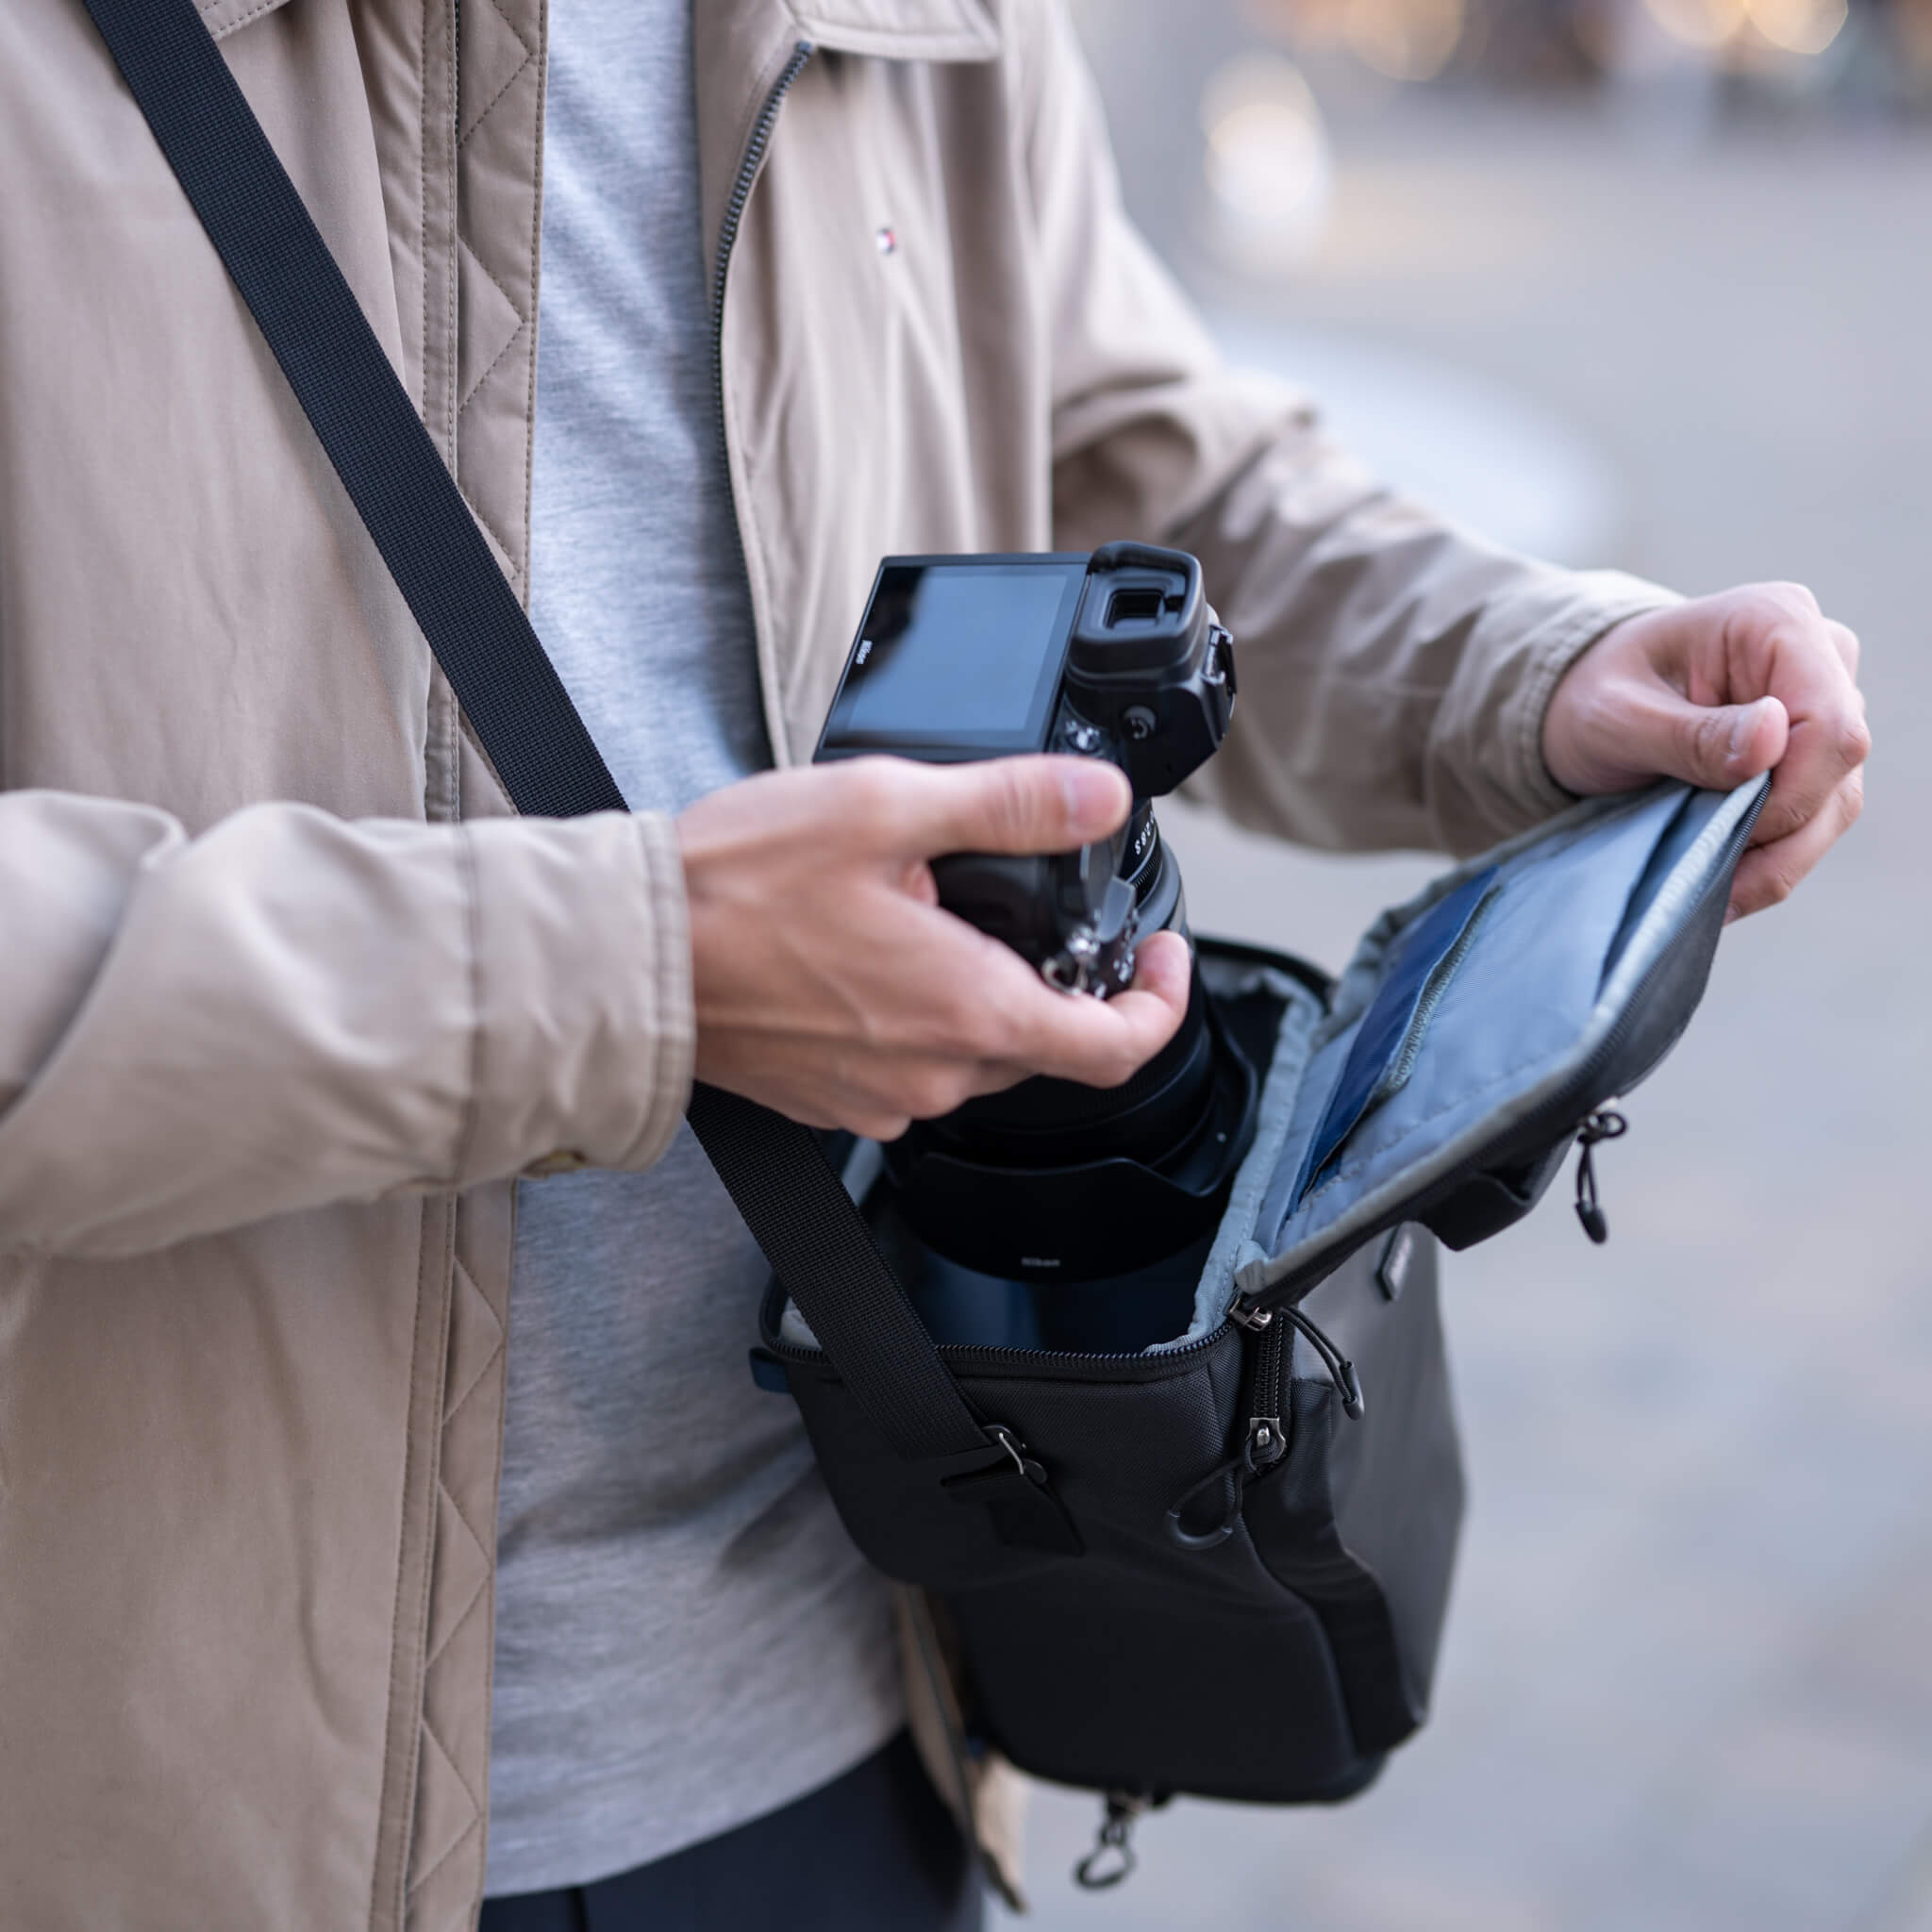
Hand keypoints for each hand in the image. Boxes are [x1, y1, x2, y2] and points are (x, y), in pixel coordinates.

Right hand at [676, 756, 1191, 1138]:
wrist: (624, 957)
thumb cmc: (733, 889)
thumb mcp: (885, 808)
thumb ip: (1009, 803)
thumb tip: (1099, 797)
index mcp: (969, 1012)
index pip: (1118, 1046)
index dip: (1162, 1000)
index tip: (1162, 955)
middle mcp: (933, 1075)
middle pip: (1045, 1042)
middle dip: (1057, 975)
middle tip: (1031, 905)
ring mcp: (880, 1097)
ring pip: (974, 1053)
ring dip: (979, 991)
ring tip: (932, 914)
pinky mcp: (832, 1100)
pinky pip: (909, 1066)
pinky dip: (917, 1015)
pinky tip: (872, 956)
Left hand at [1542, 583, 1868, 921]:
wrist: (1588, 702)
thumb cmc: (1594, 694)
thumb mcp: (1616, 716)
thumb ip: (1689, 734)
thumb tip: (1772, 740)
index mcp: (1776, 621)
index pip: (1828, 720)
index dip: (1790, 790)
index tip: (1727, 827)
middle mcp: (1819, 657)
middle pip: (1839, 768)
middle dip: (1778, 834)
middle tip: (1708, 877)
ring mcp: (1824, 707)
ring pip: (1834, 804)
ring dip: (1777, 860)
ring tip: (1713, 894)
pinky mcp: (1813, 754)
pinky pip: (1814, 820)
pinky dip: (1771, 861)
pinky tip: (1725, 885)